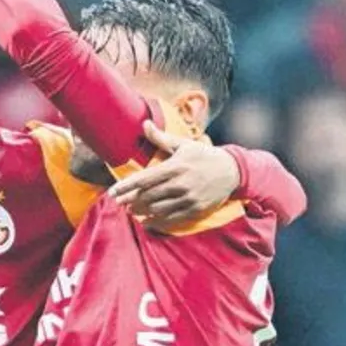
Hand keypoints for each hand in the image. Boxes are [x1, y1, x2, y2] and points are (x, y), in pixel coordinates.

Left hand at [107, 120, 240, 228]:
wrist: (232, 171)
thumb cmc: (204, 156)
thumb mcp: (183, 144)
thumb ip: (161, 138)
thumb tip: (144, 123)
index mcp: (175, 167)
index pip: (144, 179)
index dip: (126, 187)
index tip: (112, 192)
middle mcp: (180, 183)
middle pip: (148, 196)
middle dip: (131, 201)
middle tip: (120, 203)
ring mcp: (188, 198)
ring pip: (157, 209)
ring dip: (141, 211)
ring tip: (131, 210)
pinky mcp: (195, 209)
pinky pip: (171, 219)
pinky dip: (157, 222)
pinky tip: (147, 222)